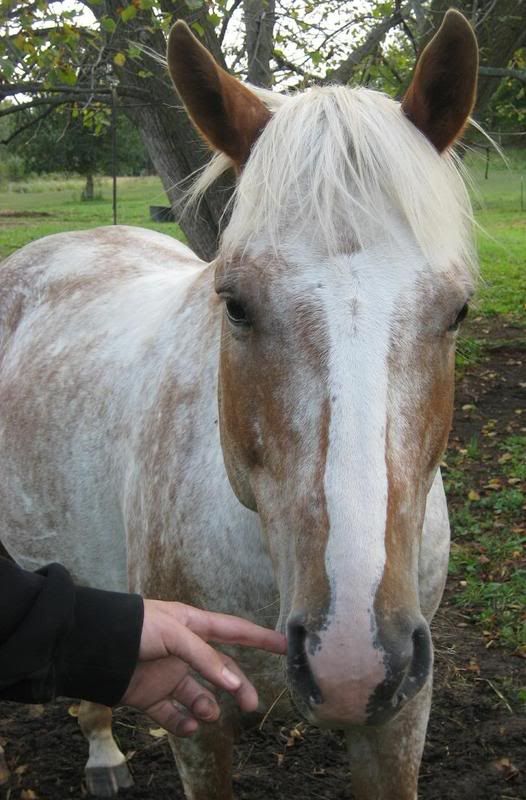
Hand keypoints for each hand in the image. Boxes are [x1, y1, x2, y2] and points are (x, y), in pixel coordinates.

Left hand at [122, 600, 285, 736]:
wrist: (91, 646)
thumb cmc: (135, 627)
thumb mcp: (175, 633)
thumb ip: (205, 658)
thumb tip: (235, 684)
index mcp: (192, 625)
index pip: (234, 631)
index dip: (260, 637)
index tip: (285, 645)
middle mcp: (184, 650)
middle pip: (221, 670)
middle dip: (239, 686)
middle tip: (251, 705)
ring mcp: (168, 674)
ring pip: (199, 695)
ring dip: (208, 706)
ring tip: (208, 714)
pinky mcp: (150, 696)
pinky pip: (172, 714)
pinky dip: (182, 724)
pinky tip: (188, 726)